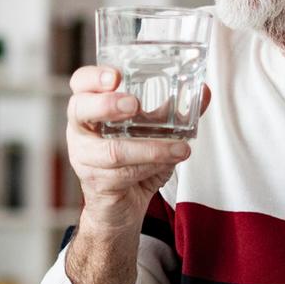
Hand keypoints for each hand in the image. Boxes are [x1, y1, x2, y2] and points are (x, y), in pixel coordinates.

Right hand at [64, 65, 211, 234]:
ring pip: (112, 150)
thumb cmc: (133, 163)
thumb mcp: (155, 132)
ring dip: (149, 148)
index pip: (82, 83)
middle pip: (80, 109)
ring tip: (178, 147)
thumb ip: (177, 111)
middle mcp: (82, 130)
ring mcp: (85, 157)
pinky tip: (167, 162)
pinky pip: (122, 174)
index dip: (95, 77)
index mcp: (92, 108)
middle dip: (107, 105)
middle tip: (134, 105)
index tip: (116, 76)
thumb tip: (204, 91)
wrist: (123, 207)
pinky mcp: (96, 182)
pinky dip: (150, 166)